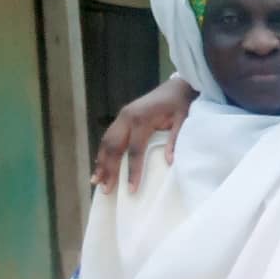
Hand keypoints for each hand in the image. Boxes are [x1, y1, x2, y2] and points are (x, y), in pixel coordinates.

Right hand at [92, 76, 196, 192]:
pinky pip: (109, 136)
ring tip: (96, 181)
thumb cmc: (180, 105)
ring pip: (106, 141)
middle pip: (114, 147)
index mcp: (142, 119)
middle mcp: (127, 117)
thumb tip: (169, 162)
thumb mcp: (183, 121)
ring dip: (101, 162)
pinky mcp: (122, 117)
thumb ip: (175, 140)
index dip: (133, 171)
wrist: (176, 88)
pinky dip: (103, 152)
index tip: (131, 190)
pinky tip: (100, 165)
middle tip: (105, 189)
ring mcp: (122, 116)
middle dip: (109, 169)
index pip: (134, 151)